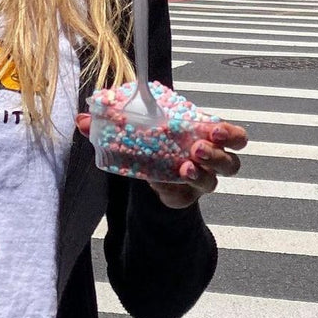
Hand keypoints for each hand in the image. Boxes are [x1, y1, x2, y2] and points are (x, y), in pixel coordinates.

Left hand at [75, 113, 247, 208]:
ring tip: (184, 167)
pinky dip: (171, 189)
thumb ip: (114, 124)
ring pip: (214, 181)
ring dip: (201, 173)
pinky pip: (184, 196)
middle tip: (196, 148)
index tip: (213, 128)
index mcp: (207, 138)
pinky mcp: (184, 197)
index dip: (230, 133)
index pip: (235, 137)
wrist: (152, 174)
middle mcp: (210, 162)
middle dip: (217, 154)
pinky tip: (160, 184)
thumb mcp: (145, 130)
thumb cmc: (157, 145)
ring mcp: (199, 182)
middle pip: (232, 162)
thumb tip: (82, 119)